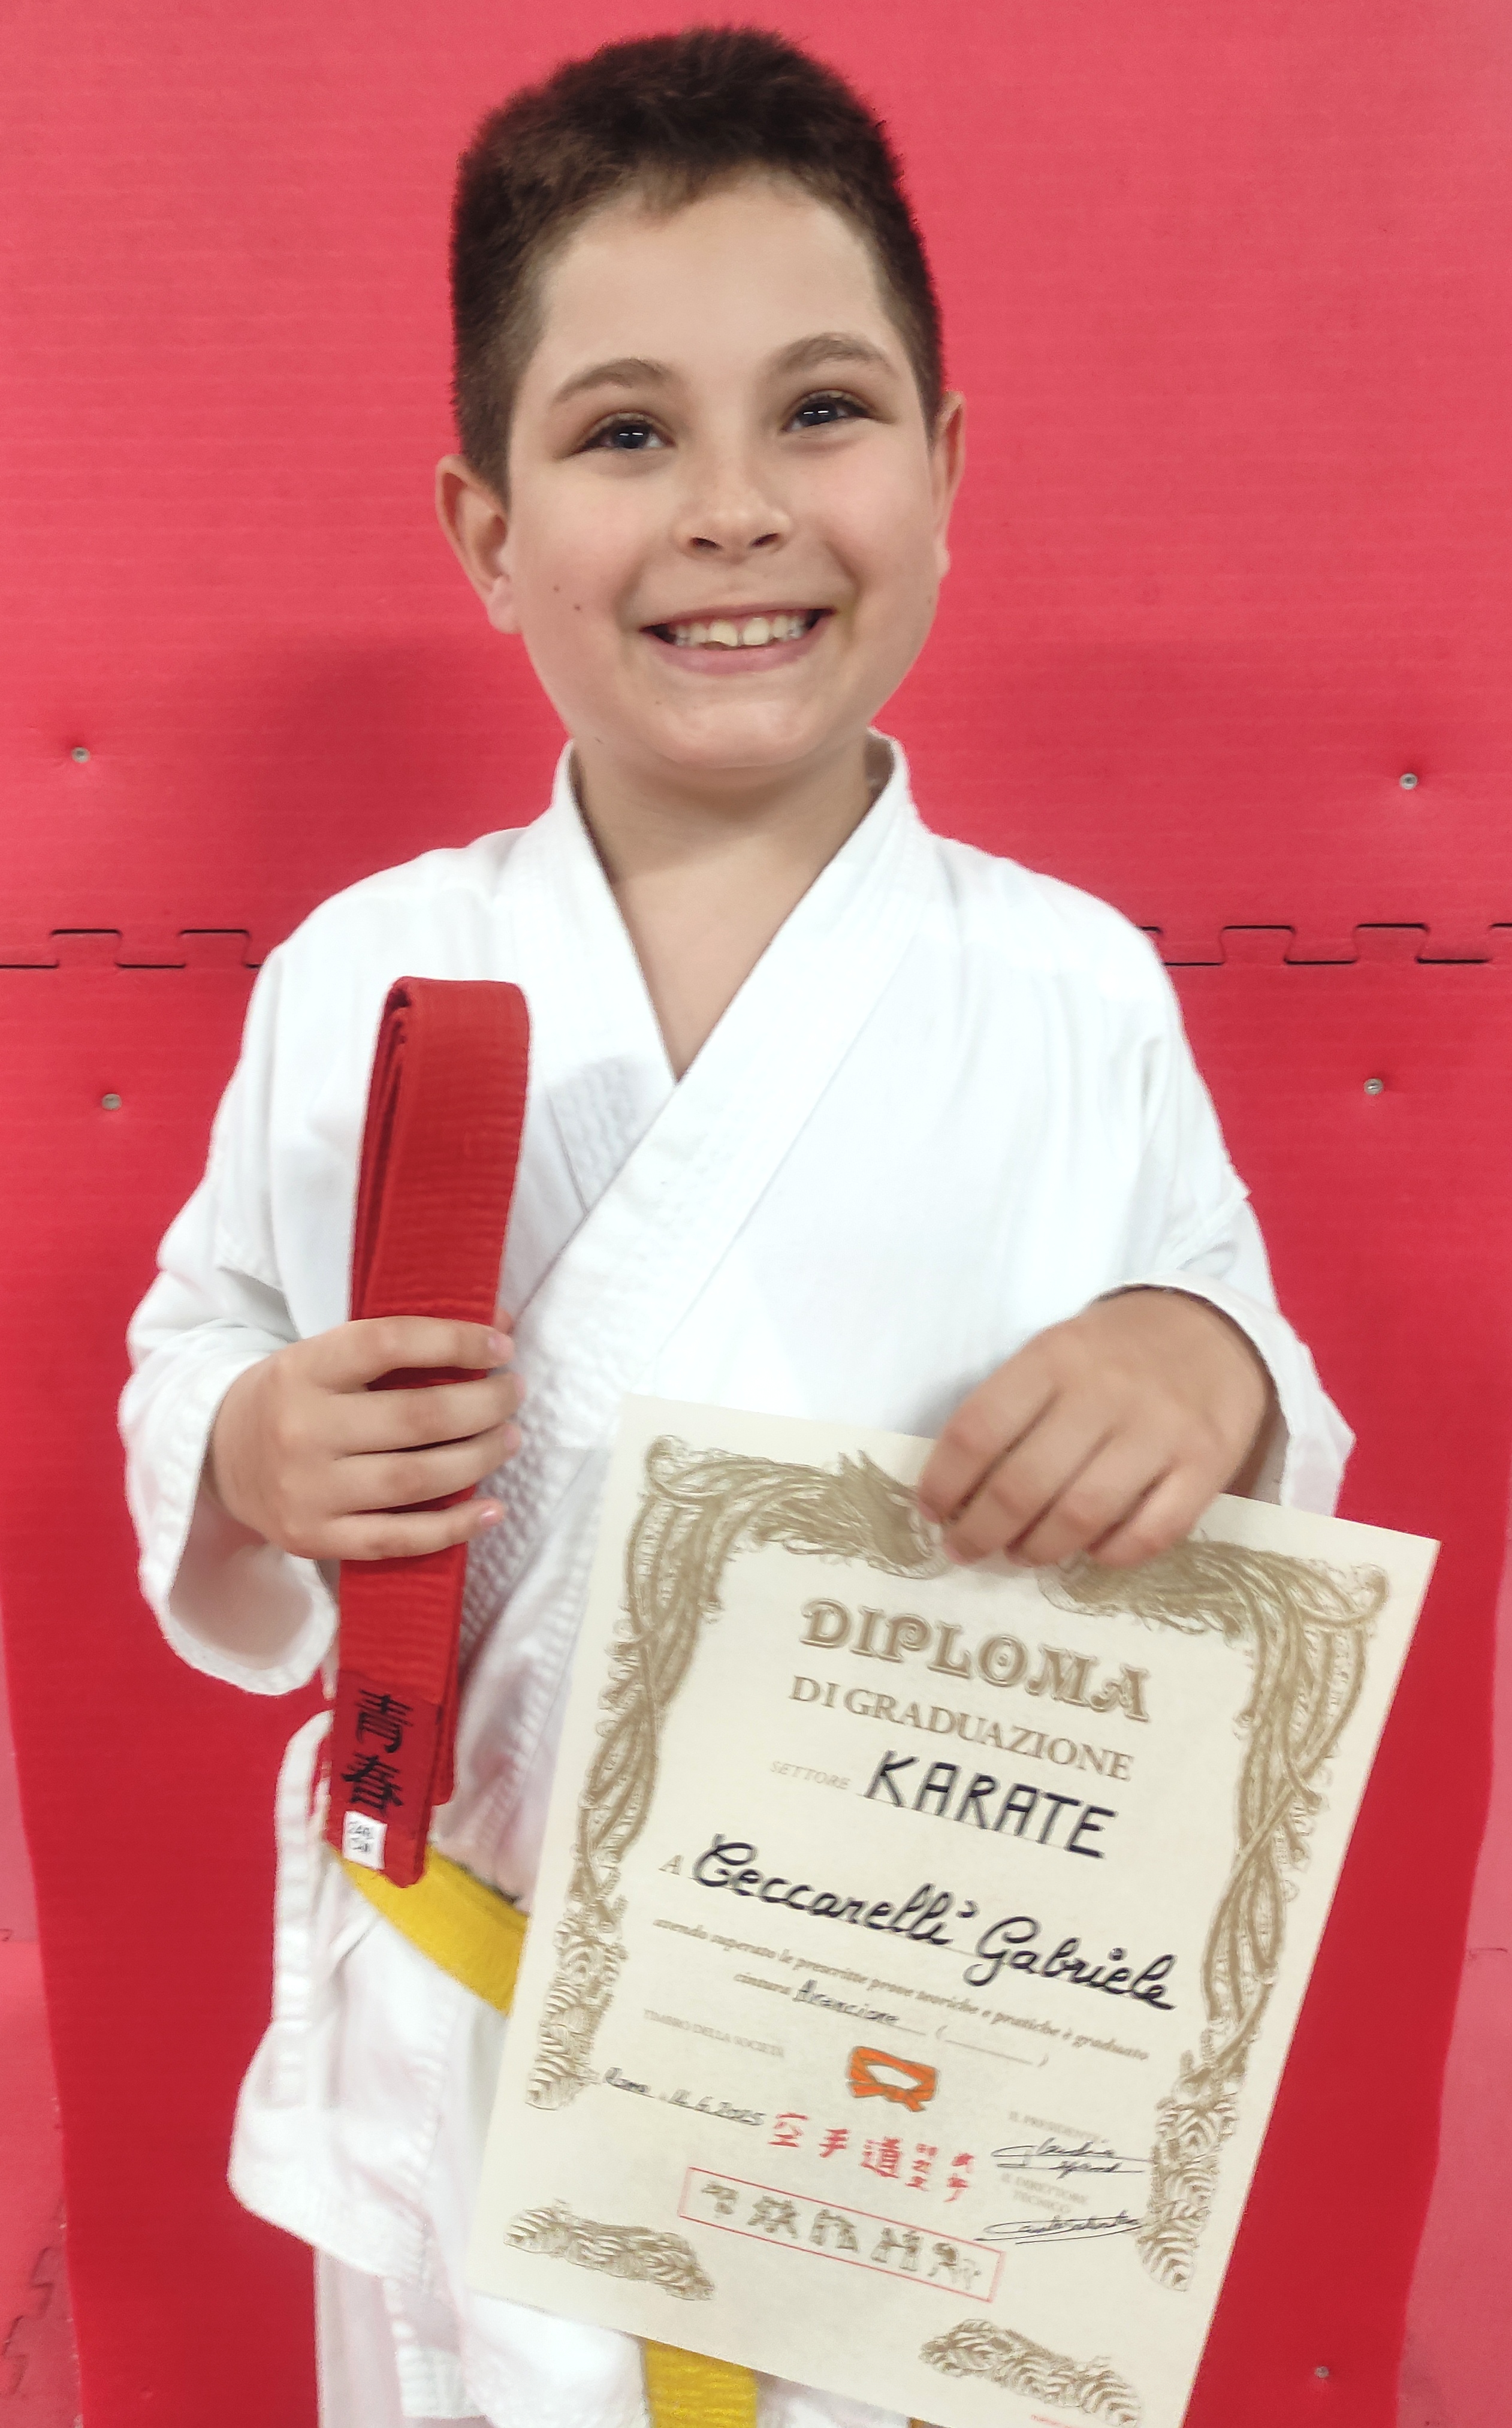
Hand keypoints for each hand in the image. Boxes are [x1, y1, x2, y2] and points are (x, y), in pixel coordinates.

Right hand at [207, 1309, 522, 1561]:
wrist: (216, 1456)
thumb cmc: (293, 1396)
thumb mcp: (325, 1354)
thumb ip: (399, 1345)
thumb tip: (499, 1323)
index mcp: (304, 1369)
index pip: (388, 1343)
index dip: (454, 1341)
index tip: (503, 1343)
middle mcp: (302, 1431)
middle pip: (417, 1418)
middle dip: (484, 1405)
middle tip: (514, 1394)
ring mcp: (307, 1491)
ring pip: (415, 1479)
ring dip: (479, 1459)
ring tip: (510, 1439)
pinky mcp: (314, 1538)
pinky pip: (398, 1539)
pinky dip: (453, 1527)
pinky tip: (491, 1510)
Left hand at [918, 1289, 1273, 1569]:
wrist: (1209, 1327)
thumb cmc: (1111, 1352)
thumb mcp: (1052, 1353)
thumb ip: (1010, 1409)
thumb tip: (958, 1491)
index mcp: (1054, 1358)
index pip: (979, 1429)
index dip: (944, 1482)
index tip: (931, 1512)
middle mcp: (1106, 1392)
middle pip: (1025, 1484)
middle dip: (982, 1531)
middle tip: (964, 1550)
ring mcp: (1161, 1430)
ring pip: (1083, 1514)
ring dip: (1039, 1549)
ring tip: (1021, 1554)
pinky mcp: (1208, 1463)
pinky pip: (1152, 1532)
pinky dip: (1111, 1554)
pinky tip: (1090, 1551)